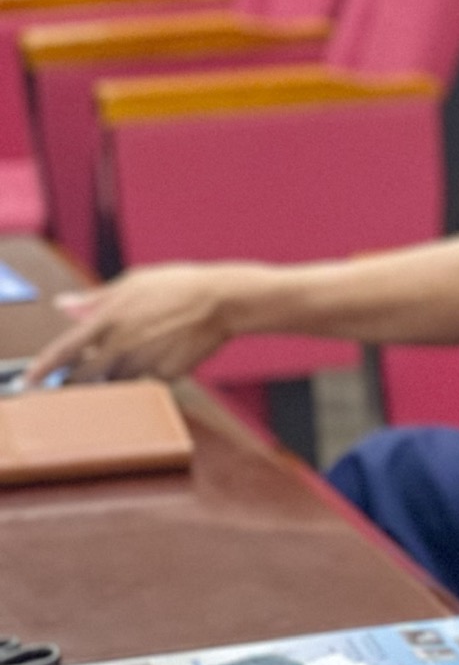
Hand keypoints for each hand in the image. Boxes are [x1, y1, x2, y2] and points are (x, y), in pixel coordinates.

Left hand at [30, 265, 259, 382]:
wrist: (223, 300)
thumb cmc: (178, 285)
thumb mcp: (132, 282)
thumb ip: (95, 299)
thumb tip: (64, 305)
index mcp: (108, 320)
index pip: (63, 351)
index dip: (41, 370)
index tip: (28, 381)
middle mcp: (121, 345)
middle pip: (83, 376)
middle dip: (75, 381)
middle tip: (77, 378)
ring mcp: (144, 363)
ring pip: (115, 381)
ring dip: (113, 375)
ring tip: (131, 357)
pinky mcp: (166, 375)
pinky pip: (146, 382)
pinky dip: (145, 374)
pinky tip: (160, 355)